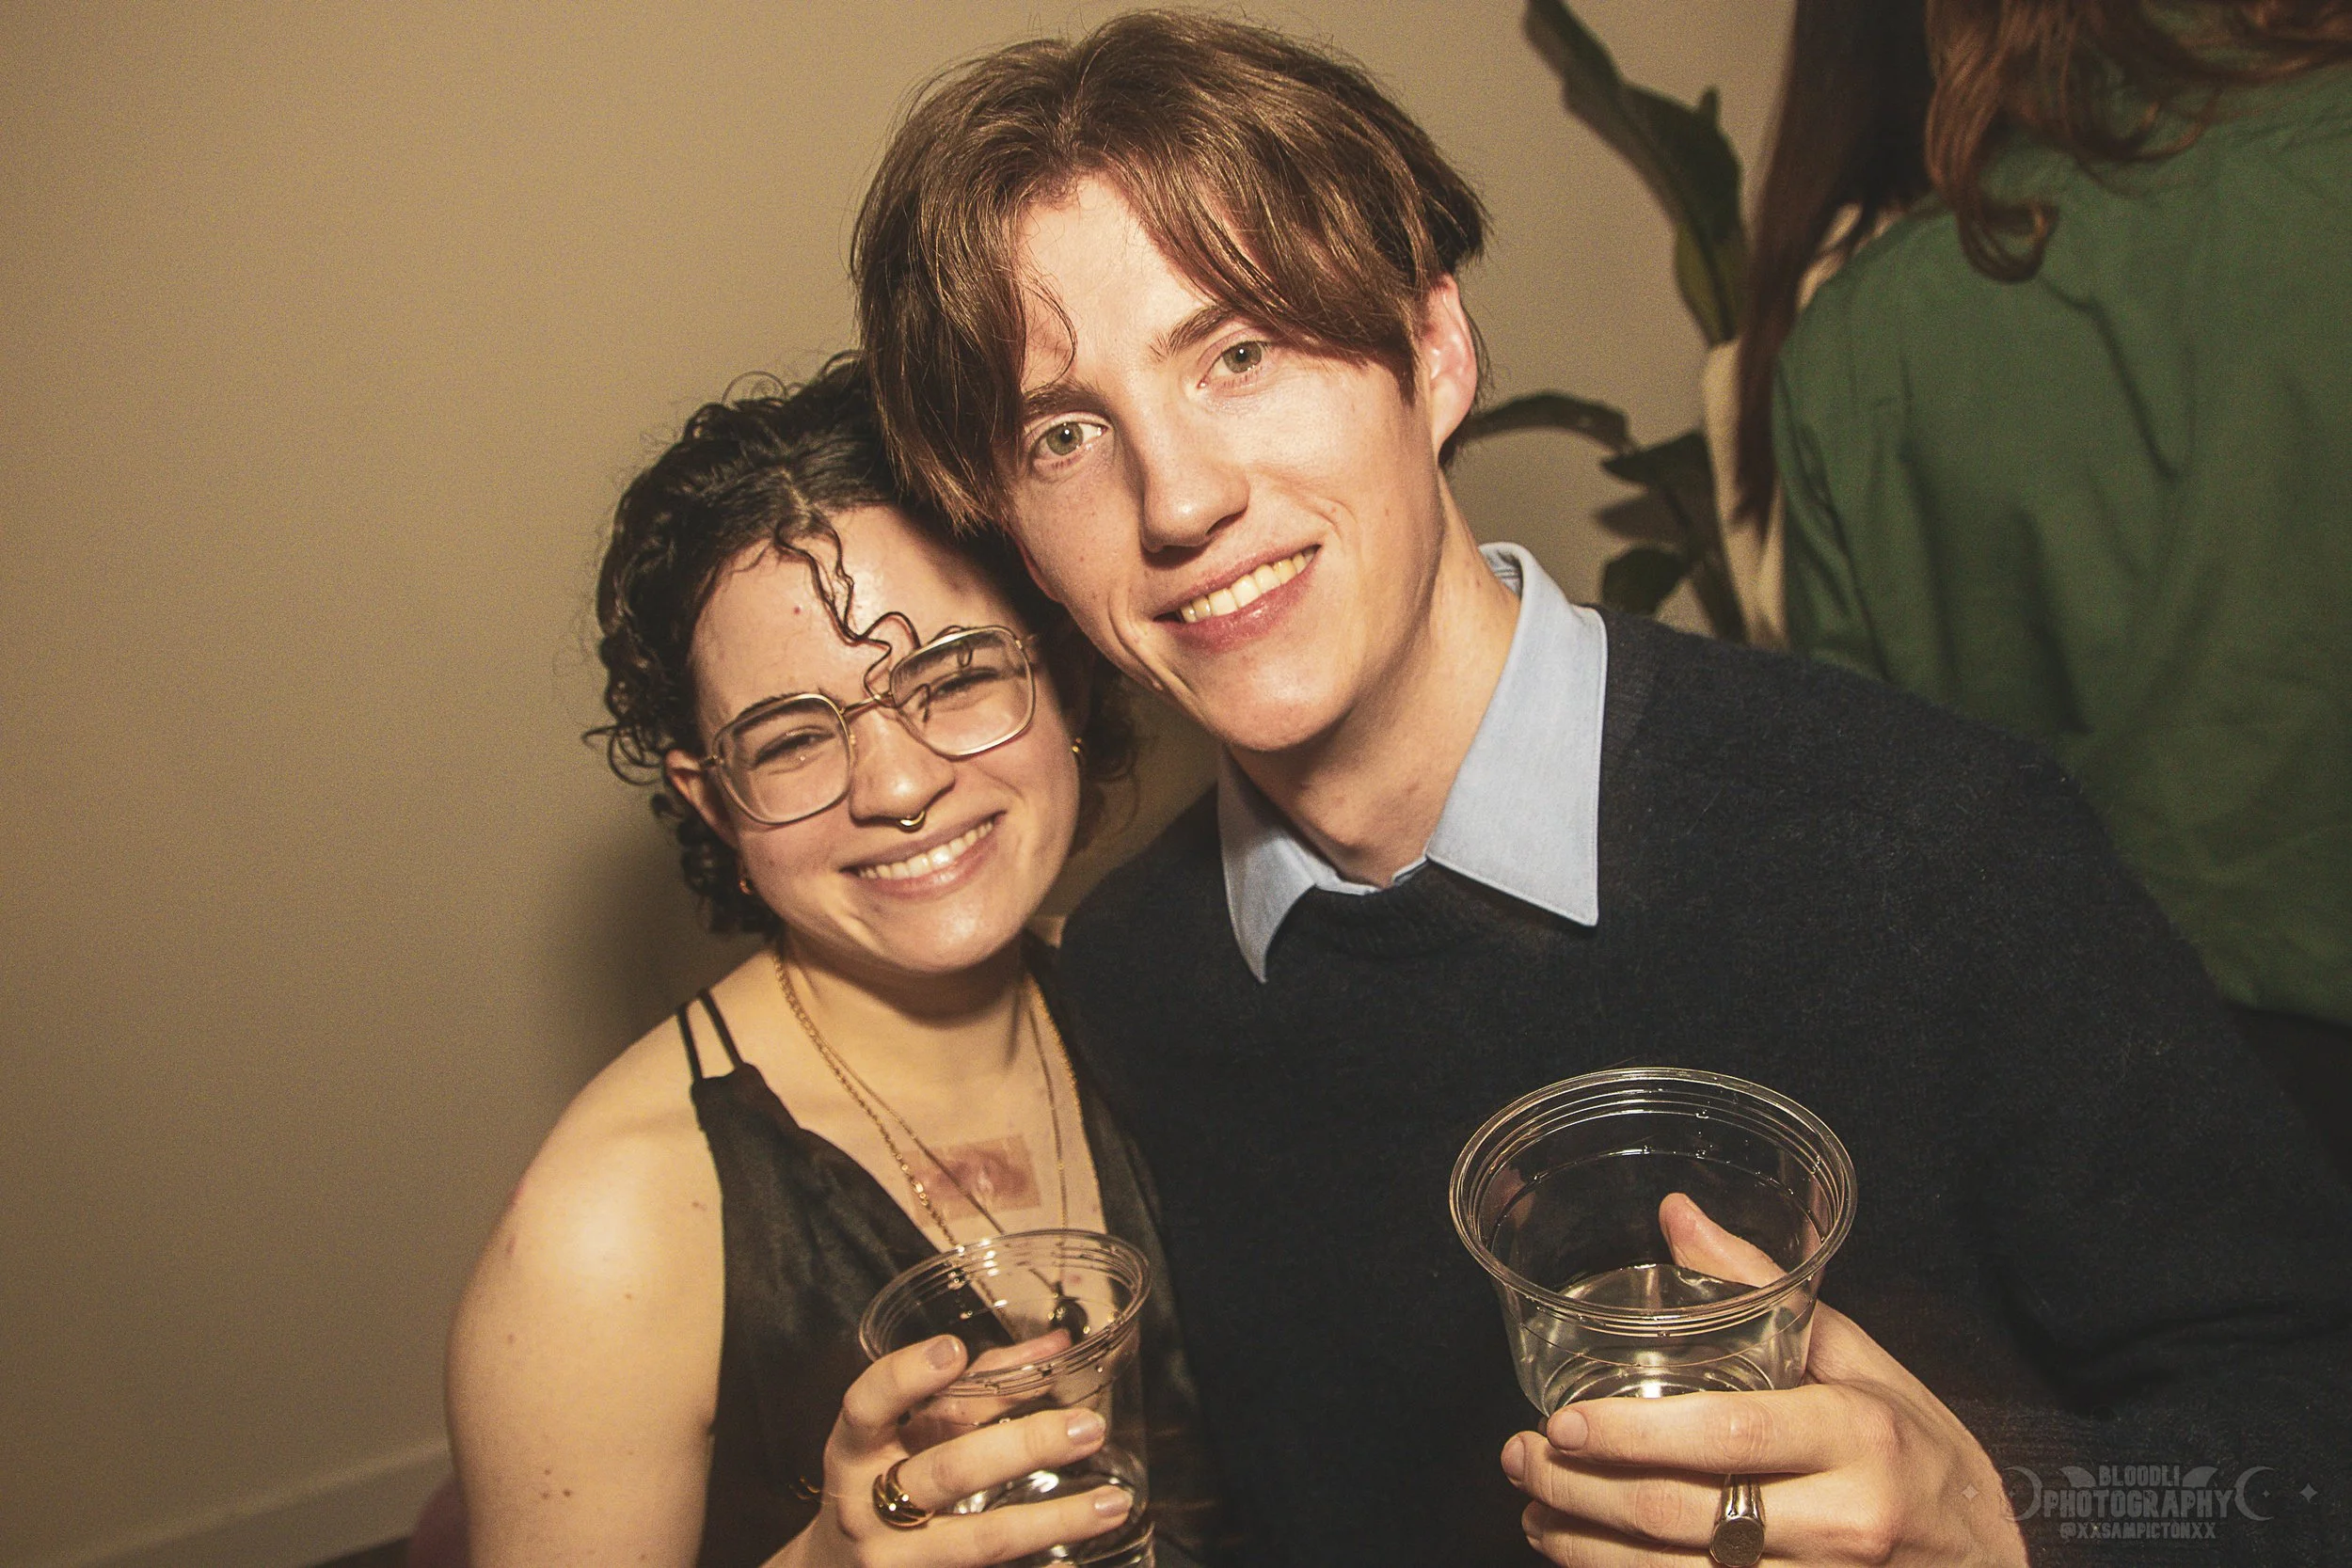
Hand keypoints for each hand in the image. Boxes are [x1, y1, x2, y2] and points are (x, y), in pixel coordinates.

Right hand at [780, 1334, 1133, 1567]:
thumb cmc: (880, 1479)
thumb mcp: (910, 1430)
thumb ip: (975, 1386)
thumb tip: (1055, 1347)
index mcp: (855, 1450)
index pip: (867, 1406)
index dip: (905, 1377)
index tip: (953, 1349)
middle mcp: (869, 1505)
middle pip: (945, 1472)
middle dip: (1021, 1447)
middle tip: (1087, 1426)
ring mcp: (897, 1557)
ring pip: (980, 1539)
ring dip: (1052, 1518)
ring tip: (1111, 1501)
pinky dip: (1037, 1565)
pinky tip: (1079, 1561)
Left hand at [1501, 1195, 2027, 1566]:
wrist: (1987, 1556)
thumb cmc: (1915, 1446)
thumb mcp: (1859, 1358)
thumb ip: (1760, 1289)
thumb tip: (1677, 1217)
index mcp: (1855, 1436)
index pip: (1730, 1435)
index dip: (1635, 1434)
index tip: (1564, 1422)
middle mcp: (1843, 1520)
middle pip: (1687, 1515)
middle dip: (1584, 1492)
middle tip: (1522, 1459)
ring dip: (1588, 1550)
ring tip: (1534, 1510)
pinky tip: (1584, 1562)